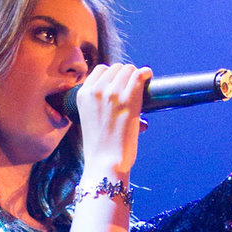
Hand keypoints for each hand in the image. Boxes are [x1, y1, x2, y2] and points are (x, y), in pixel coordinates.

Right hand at [74, 62, 152, 181]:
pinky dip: (145, 74)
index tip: (120, 83)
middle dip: (125, 75)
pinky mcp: (128, 99)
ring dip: (135, 76)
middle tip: (131, 88)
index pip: (100, 70)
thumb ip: (97, 104)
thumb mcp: (89, 120)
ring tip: (140, 85)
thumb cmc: (100, 148)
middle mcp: (96, 91)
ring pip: (128, 69)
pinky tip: (148, 76)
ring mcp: (112, 93)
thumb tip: (119, 94)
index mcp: (82, 95)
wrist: (105, 163)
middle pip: (116, 68)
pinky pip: (139, 75)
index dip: (112, 75)